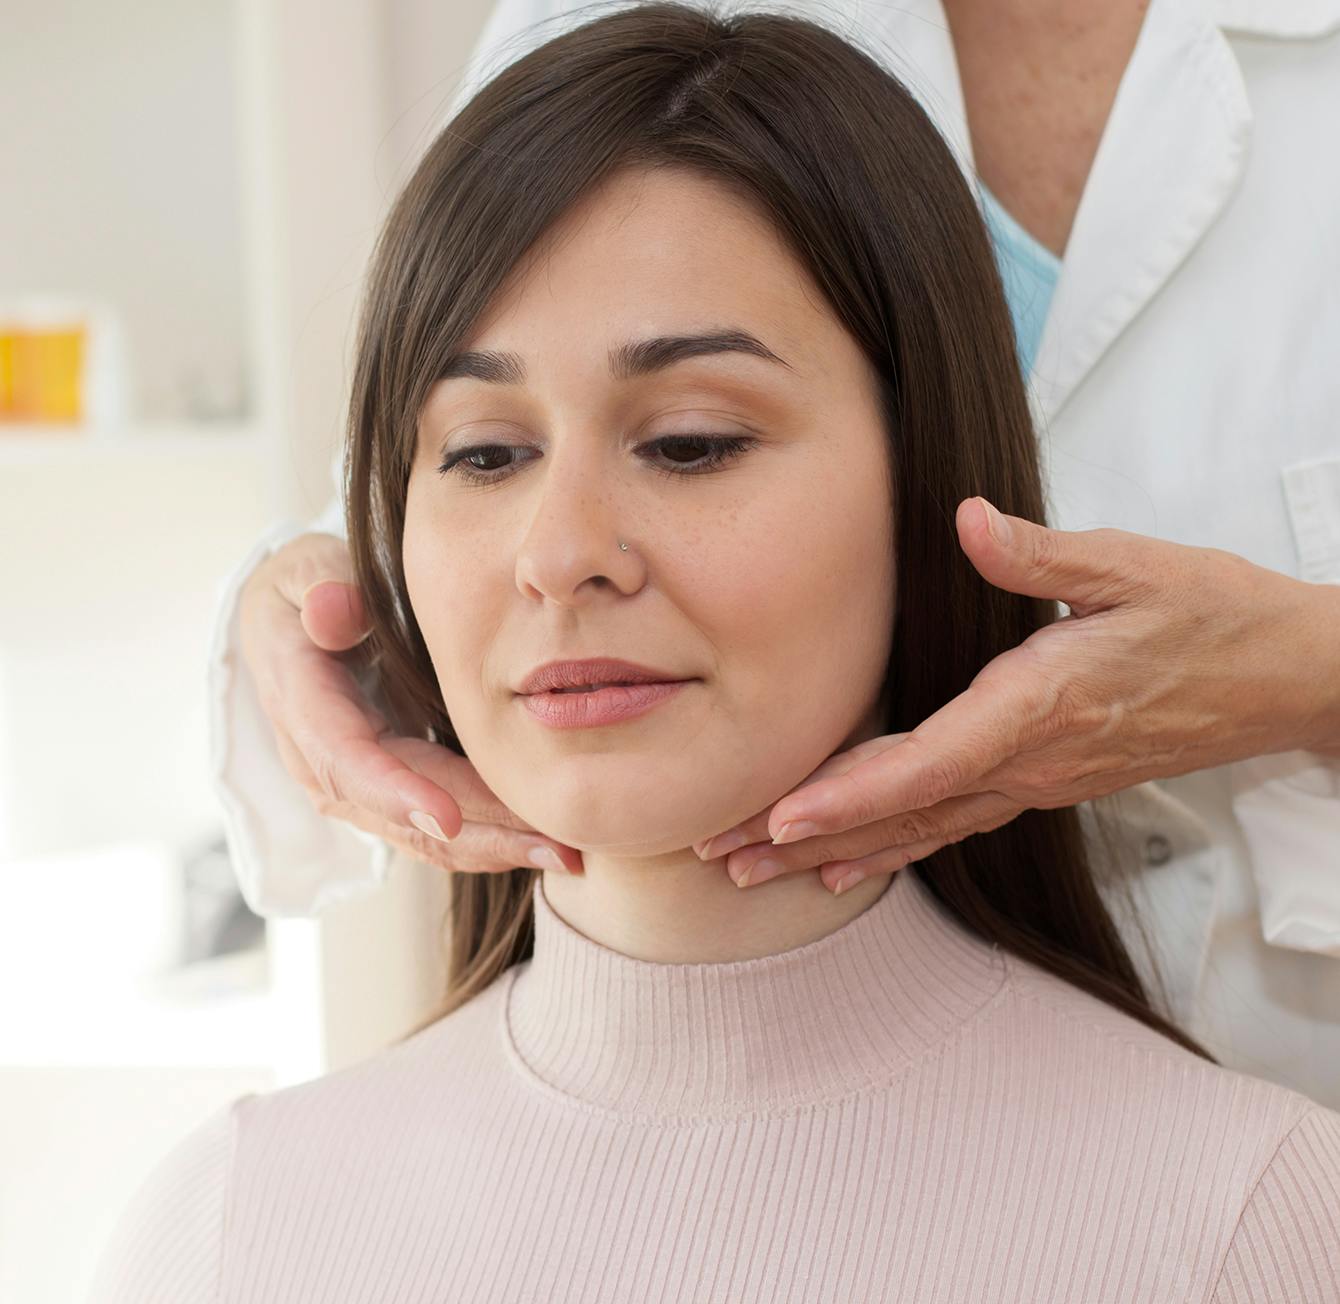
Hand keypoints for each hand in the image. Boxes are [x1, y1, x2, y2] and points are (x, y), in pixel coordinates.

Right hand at [237, 531, 582, 876]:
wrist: (288, 625)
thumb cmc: (308, 589)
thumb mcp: (304, 571)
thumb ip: (322, 587)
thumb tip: (334, 609)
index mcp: (305, 707)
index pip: (345, 762)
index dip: (394, 792)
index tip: (446, 819)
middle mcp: (326, 765)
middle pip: (402, 815)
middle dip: (479, 834)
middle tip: (553, 845)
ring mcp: (358, 789)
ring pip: (426, 837)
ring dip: (497, 848)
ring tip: (565, 854)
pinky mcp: (389, 795)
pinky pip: (440, 832)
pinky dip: (493, 839)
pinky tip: (547, 844)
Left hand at [694, 496, 1330, 894]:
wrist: (1281, 678)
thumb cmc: (1211, 617)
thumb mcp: (1134, 567)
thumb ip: (1041, 554)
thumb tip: (966, 520)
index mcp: (1040, 705)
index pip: (930, 762)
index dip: (851, 794)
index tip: (782, 819)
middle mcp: (1029, 761)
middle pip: (902, 811)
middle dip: (807, 838)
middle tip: (721, 854)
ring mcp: (1035, 783)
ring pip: (918, 830)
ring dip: (832, 854)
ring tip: (753, 873)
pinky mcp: (1041, 783)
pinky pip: (950, 826)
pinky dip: (890, 850)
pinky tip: (845, 871)